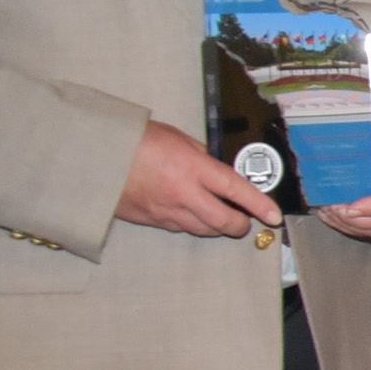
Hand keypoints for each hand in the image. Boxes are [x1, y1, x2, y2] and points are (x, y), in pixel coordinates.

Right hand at [116, 118, 282, 237]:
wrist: (97, 156)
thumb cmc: (137, 140)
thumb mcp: (179, 139)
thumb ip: (202, 158)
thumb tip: (217, 172)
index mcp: (193, 168)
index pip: (236, 190)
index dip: (259, 204)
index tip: (274, 215)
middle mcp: (183, 194)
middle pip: (223, 222)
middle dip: (240, 225)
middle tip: (246, 220)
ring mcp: (166, 211)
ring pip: (203, 230)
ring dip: (217, 227)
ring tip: (222, 218)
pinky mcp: (150, 221)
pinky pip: (180, 228)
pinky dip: (192, 224)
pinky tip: (192, 215)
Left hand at [312, 140, 370, 242]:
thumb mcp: (368, 141)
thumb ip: (354, 153)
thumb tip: (325, 165)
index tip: (348, 207)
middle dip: (354, 219)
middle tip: (332, 209)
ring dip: (348, 225)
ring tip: (327, 212)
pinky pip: (370, 231)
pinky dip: (348, 227)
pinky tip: (331, 217)